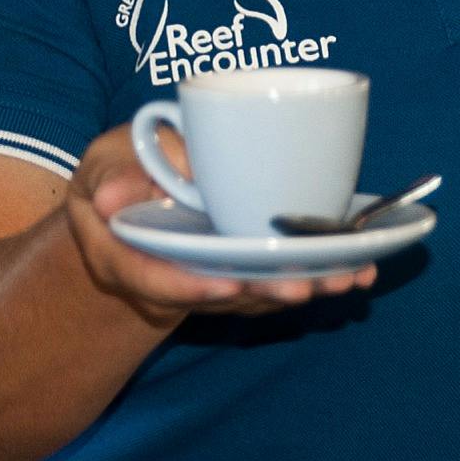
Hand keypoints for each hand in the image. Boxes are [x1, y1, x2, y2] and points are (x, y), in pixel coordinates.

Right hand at [63, 126, 378, 327]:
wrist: (132, 196)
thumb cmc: (119, 170)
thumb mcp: (103, 166)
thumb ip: (112, 176)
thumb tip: (109, 200)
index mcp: (124, 256)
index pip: (152, 279)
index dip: (189, 286)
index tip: (228, 284)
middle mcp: (171, 278)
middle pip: (216, 295)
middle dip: (262, 293)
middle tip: (301, 288)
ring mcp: (208, 278)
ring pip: (253, 294)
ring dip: (299, 288)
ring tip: (344, 278)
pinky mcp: (241, 272)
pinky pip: (276, 280)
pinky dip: (313, 275)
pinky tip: (356, 267)